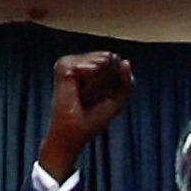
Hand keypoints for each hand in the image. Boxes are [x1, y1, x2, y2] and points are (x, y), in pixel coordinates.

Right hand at [38, 49, 136, 181]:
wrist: (74, 133)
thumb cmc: (92, 119)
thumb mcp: (117, 99)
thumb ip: (125, 81)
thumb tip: (125, 61)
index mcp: (86, 66)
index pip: (112, 59)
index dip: (115, 79)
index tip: (102, 97)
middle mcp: (76, 61)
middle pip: (109, 58)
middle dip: (108, 80)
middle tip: (91, 98)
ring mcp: (68, 63)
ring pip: (102, 62)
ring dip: (99, 83)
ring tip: (84, 96)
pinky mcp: (64, 68)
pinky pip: (92, 68)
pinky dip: (92, 84)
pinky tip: (81, 93)